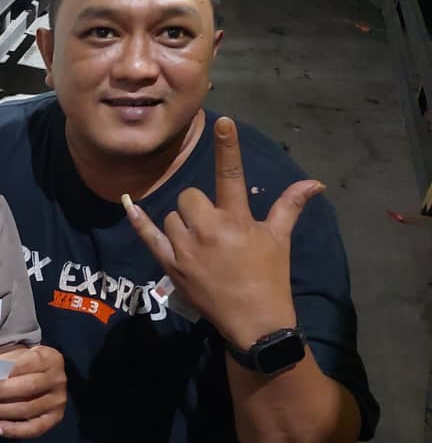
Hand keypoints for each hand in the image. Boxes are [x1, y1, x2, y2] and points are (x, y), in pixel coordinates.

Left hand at [0, 344, 66, 438]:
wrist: (47, 375)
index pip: (23, 366)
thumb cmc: (28, 363)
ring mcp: (58, 400)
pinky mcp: (55, 417)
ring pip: (27, 409)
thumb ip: (5, 363)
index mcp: (49, 358)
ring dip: (0, 412)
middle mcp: (57, 379)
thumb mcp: (19, 355)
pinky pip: (35, 428)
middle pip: (27, 388)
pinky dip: (14, 430)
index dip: (2, 377)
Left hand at [122, 117, 323, 348]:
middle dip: (199, 206)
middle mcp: (209, 230)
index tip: (221, 120)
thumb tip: (314, 182)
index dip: (227, 146)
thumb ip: (290, 206)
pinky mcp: (171, 266)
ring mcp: (186, 249)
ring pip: (172, 217)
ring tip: (202, 244)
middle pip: (190, 197)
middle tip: (214, 226)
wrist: (255, 323)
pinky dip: (139, 221)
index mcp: (237, 220)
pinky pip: (149, 237)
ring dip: (182, 224)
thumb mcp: (279, 239)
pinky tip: (128, 204)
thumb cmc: (270, 277)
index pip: (230, 174)